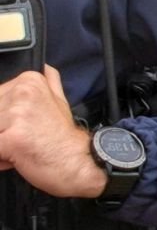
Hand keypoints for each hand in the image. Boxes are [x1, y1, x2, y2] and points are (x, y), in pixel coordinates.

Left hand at [0, 67, 106, 198]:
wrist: (76, 162)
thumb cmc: (63, 137)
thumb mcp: (60, 101)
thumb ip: (49, 83)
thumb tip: (46, 68)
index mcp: (29, 82)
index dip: (2, 117)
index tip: (18, 126)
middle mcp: (22, 93)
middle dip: (0, 130)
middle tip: (20, 139)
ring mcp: (17, 114)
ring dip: (0, 144)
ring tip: (18, 149)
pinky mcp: (11, 137)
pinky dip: (0, 158)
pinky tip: (15, 158)